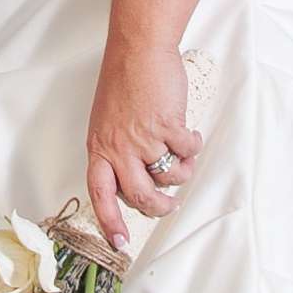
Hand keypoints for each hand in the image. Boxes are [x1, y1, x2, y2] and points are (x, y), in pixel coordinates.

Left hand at [85, 36, 201, 259]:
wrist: (139, 48)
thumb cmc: (125, 79)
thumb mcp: (108, 119)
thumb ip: (118, 148)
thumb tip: (140, 173)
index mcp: (99, 146)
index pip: (100, 194)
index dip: (110, 222)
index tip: (120, 243)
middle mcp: (118, 147)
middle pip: (140, 196)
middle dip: (159, 207)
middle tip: (169, 204)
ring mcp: (143, 138)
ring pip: (169, 176)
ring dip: (182, 172)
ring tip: (183, 158)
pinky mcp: (166, 126)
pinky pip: (187, 151)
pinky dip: (193, 146)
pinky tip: (189, 135)